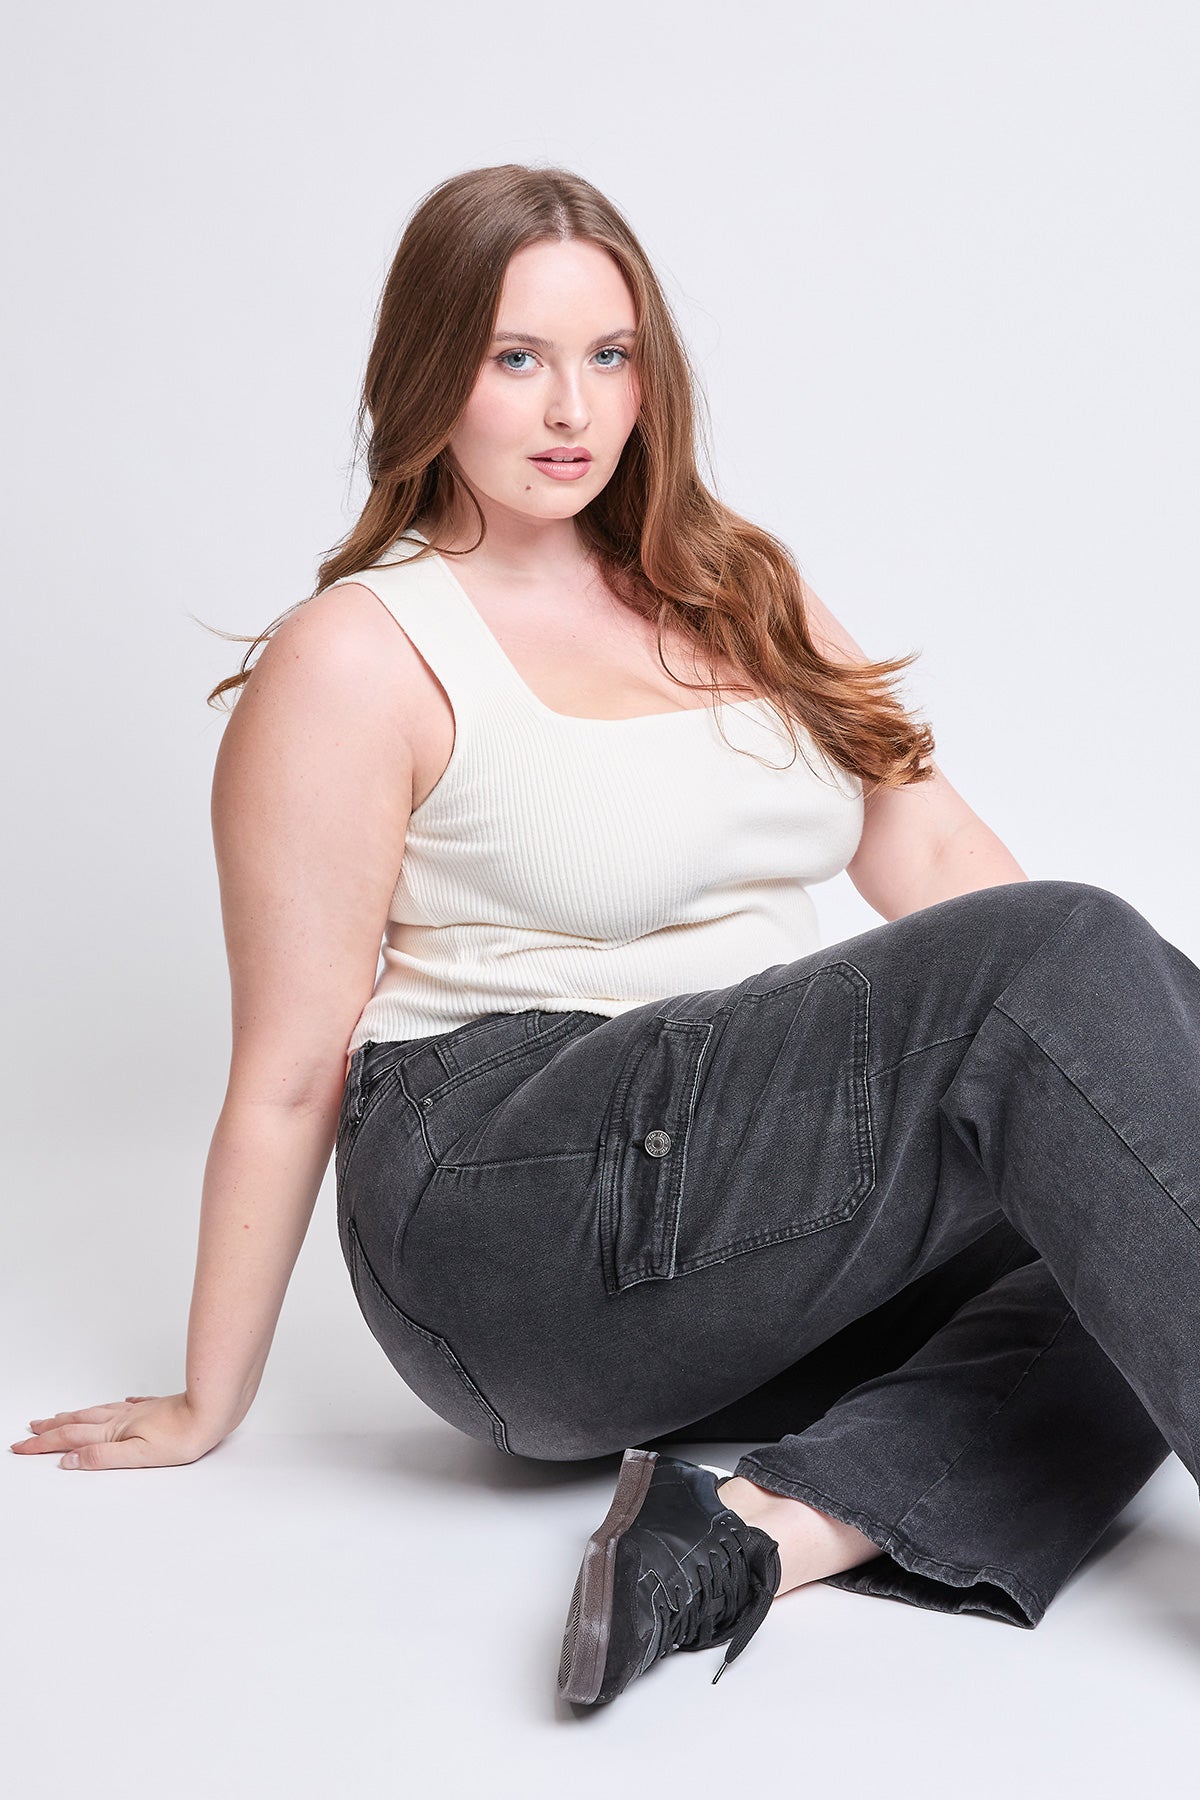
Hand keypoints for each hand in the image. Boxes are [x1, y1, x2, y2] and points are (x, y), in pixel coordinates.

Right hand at [10, 1392, 229, 1469]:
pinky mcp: (153, 1408)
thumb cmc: (181, 1437)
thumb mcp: (139, 1456)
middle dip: (51, 1428)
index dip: (43, 1444)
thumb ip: (102, 1458)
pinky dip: (110, 1408)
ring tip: (60, 1416)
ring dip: (74, 1416)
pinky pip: (122, 1406)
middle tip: (30, 1429)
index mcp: (114, 1432)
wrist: (211, 1410)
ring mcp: (137, 1412)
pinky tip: (116, 1405)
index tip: (21, 1446)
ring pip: (97, 1412)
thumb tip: (69, 1460)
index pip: (70, 1439)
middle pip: (78, 1422)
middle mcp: (121, 1418)